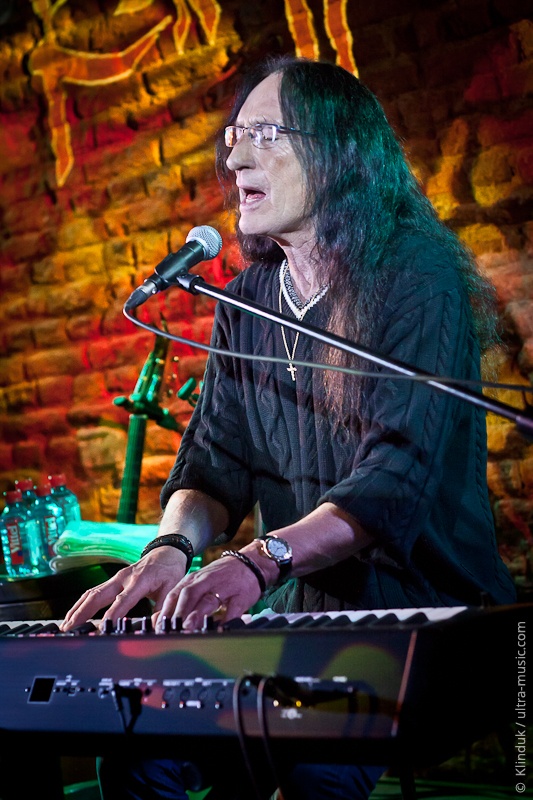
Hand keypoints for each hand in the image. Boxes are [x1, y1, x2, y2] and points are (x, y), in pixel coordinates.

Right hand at [60, 547, 187, 630]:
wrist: (166, 551)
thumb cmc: (169, 570)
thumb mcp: (173, 587)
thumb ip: (164, 607)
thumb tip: (156, 626)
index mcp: (139, 580)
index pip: (123, 600)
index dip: (113, 615)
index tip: (103, 629)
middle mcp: (123, 578)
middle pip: (98, 595)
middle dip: (83, 612)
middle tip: (70, 628)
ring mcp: (115, 578)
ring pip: (92, 593)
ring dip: (77, 609)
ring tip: (65, 625)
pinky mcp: (112, 580)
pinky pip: (93, 592)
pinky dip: (82, 603)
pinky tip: (73, 615)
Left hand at [154, 552, 264, 630]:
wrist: (251, 562)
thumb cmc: (222, 577)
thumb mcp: (200, 583)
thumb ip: (181, 599)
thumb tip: (158, 620)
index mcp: (194, 579)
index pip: (175, 594)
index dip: (165, 611)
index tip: (158, 627)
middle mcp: (207, 581)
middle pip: (188, 595)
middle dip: (178, 613)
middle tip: (170, 629)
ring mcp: (224, 587)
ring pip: (208, 600)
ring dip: (197, 614)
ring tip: (189, 628)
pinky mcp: (241, 596)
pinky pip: (232, 609)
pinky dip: (225, 620)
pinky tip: (219, 629)